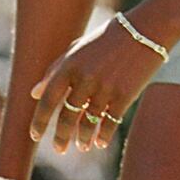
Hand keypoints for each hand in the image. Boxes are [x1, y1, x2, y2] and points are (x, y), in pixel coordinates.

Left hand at [29, 14, 160, 152]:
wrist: (145, 30)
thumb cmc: (108, 39)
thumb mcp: (78, 48)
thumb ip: (55, 69)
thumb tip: (35, 93)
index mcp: (70, 65)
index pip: (48, 100)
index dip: (39, 121)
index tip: (34, 136)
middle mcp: (85, 78)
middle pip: (67, 116)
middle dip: (61, 137)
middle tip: (59, 149)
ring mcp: (105, 88)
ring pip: (88, 123)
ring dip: (83, 138)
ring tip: (82, 146)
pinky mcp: (124, 95)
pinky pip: (109, 123)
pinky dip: (103, 135)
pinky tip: (101, 142)